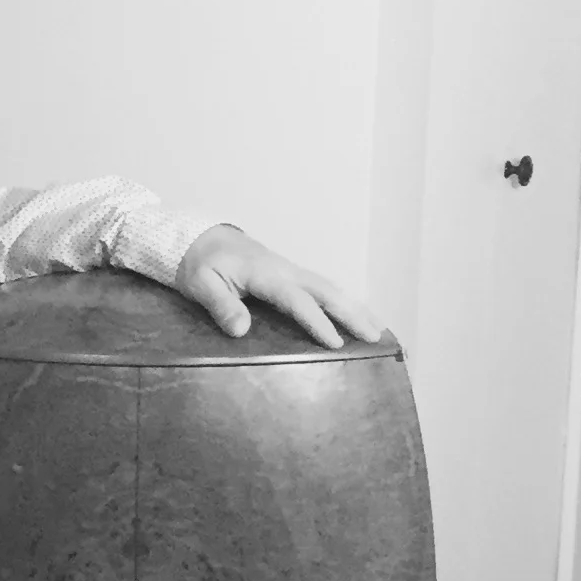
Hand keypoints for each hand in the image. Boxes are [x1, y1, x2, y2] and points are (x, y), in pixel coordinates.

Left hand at [175, 223, 386, 349]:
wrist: (202, 238)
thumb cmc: (201, 263)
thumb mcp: (201, 284)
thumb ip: (221, 305)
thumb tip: (241, 330)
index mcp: (265, 273)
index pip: (296, 299)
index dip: (316, 320)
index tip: (335, 343)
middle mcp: (285, 270)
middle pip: (326, 290)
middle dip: (352, 313)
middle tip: (375, 337)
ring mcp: (292, 271)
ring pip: (330, 288)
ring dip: (356, 307)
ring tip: (379, 330)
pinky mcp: (292, 276)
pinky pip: (323, 288)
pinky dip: (345, 301)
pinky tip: (358, 316)